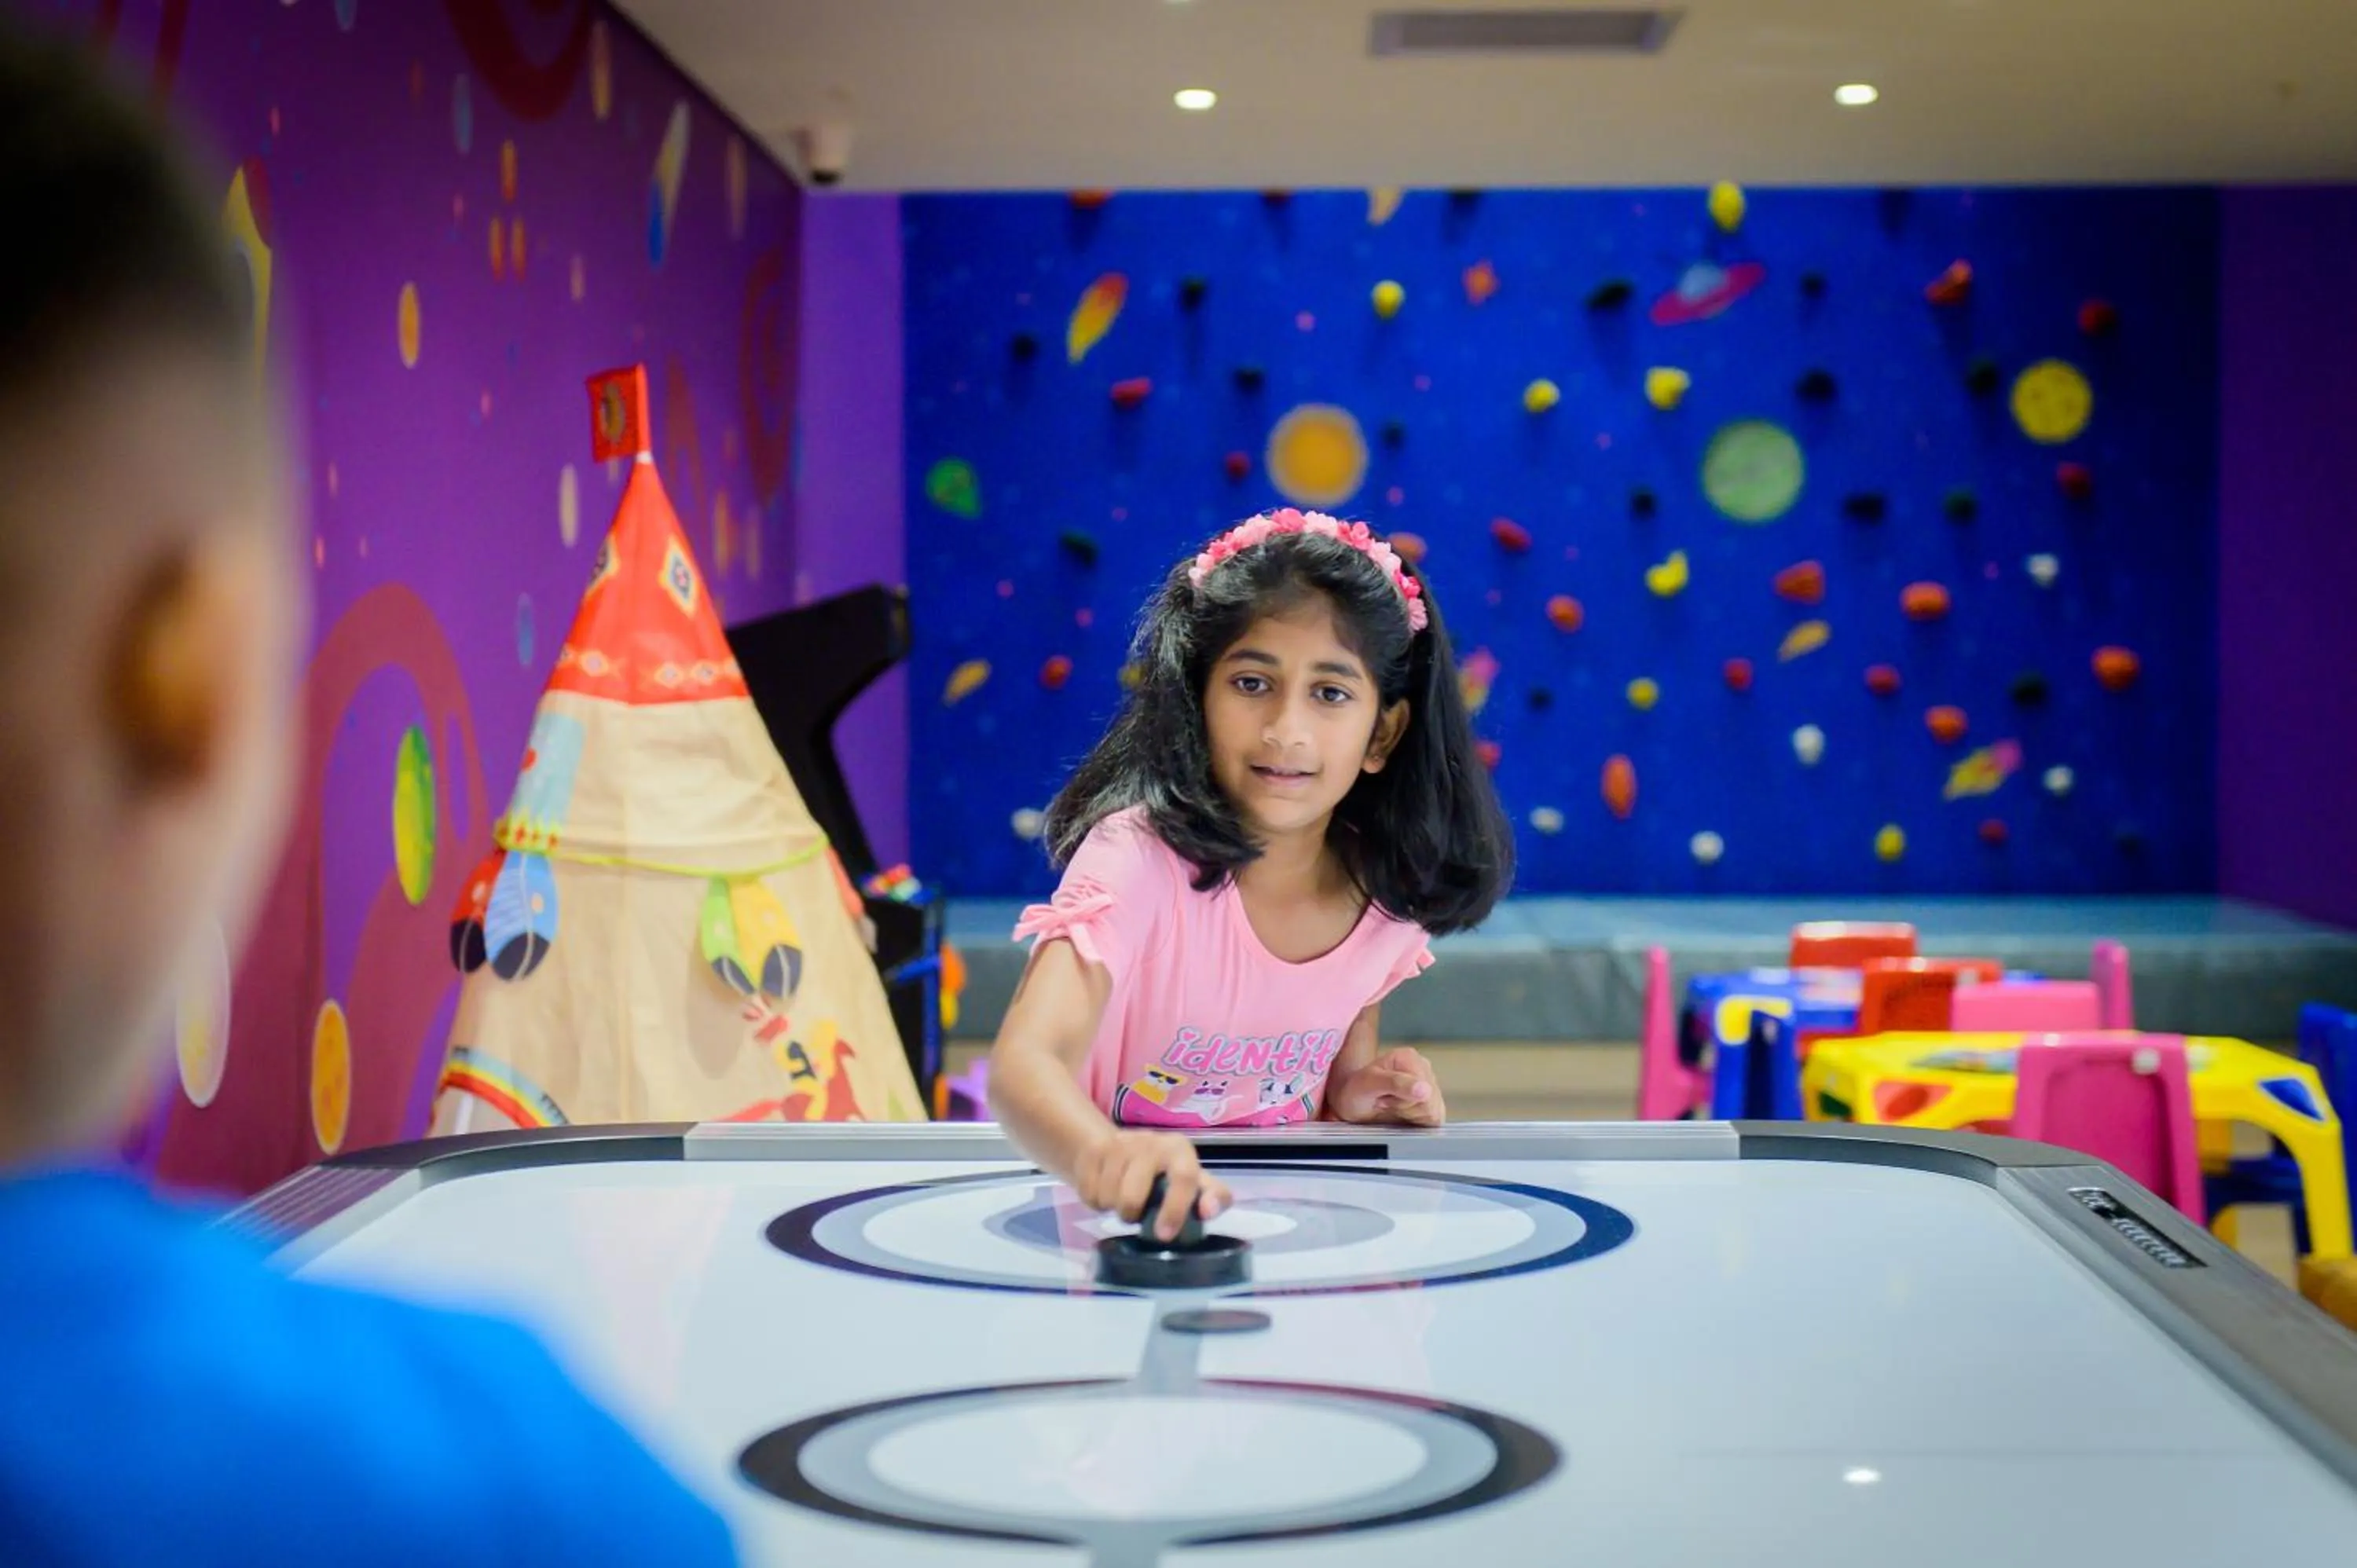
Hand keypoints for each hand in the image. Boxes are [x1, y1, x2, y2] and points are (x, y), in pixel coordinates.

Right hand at [1074, 1130, 1232, 1240]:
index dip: (1175, 1209)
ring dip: (1113, 1208)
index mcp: (1179, 1149)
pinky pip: (1089, 1192)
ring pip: (1108, 1196)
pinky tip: (1105, 1190)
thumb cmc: (1163, 1173)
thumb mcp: (1194, 1182)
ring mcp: (1119, 1144)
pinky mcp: (1094, 1150)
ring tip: (1121, 1200)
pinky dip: (1096, 1201)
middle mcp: (1151, 1142)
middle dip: (1131, 1214)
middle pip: (1132, 1195)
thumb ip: (1213, 1197)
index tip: (1164, 1235)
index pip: (1183, 1178)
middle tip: (1136, 1215)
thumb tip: (1208, 1211)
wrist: (1118, 1147)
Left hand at [1328, 1047, 1445, 1126]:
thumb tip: (1424, 1090)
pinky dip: (1416, 1122)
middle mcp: (1423, 1068)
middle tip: (1385, 1102)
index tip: (1383, 1098)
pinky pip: (1434, 1120)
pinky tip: (1400, 1113)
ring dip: (1409, 1116)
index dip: (1404, 1102)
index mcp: (1409, 1057)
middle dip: (1406, 1109)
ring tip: (1390, 1106)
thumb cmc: (1355, 1091)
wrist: (1350, 1102)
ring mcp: (1429, 1084)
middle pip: (1430, 1104)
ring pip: (1433, 1114)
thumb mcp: (1368, 1084)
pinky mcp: (1432, 1101)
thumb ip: (1396, 1083)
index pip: (1425, 1092)